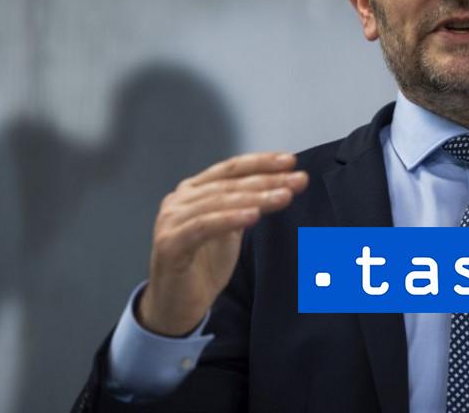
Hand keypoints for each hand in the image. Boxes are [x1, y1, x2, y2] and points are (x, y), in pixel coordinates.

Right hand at [137, 152, 308, 335]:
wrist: (176, 307)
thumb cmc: (203, 266)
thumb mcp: (230, 229)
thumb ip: (246, 205)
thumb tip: (283, 185)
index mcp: (194, 190)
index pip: (232, 169)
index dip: (262, 162)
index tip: (291, 161)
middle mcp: (180, 200)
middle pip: (230, 183)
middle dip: (268, 180)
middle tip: (299, 180)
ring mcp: (172, 220)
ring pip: (220, 201)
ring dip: (256, 198)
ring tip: (285, 197)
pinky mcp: (170, 244)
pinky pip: (204, 226)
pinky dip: (230, 218)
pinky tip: (254, 215)